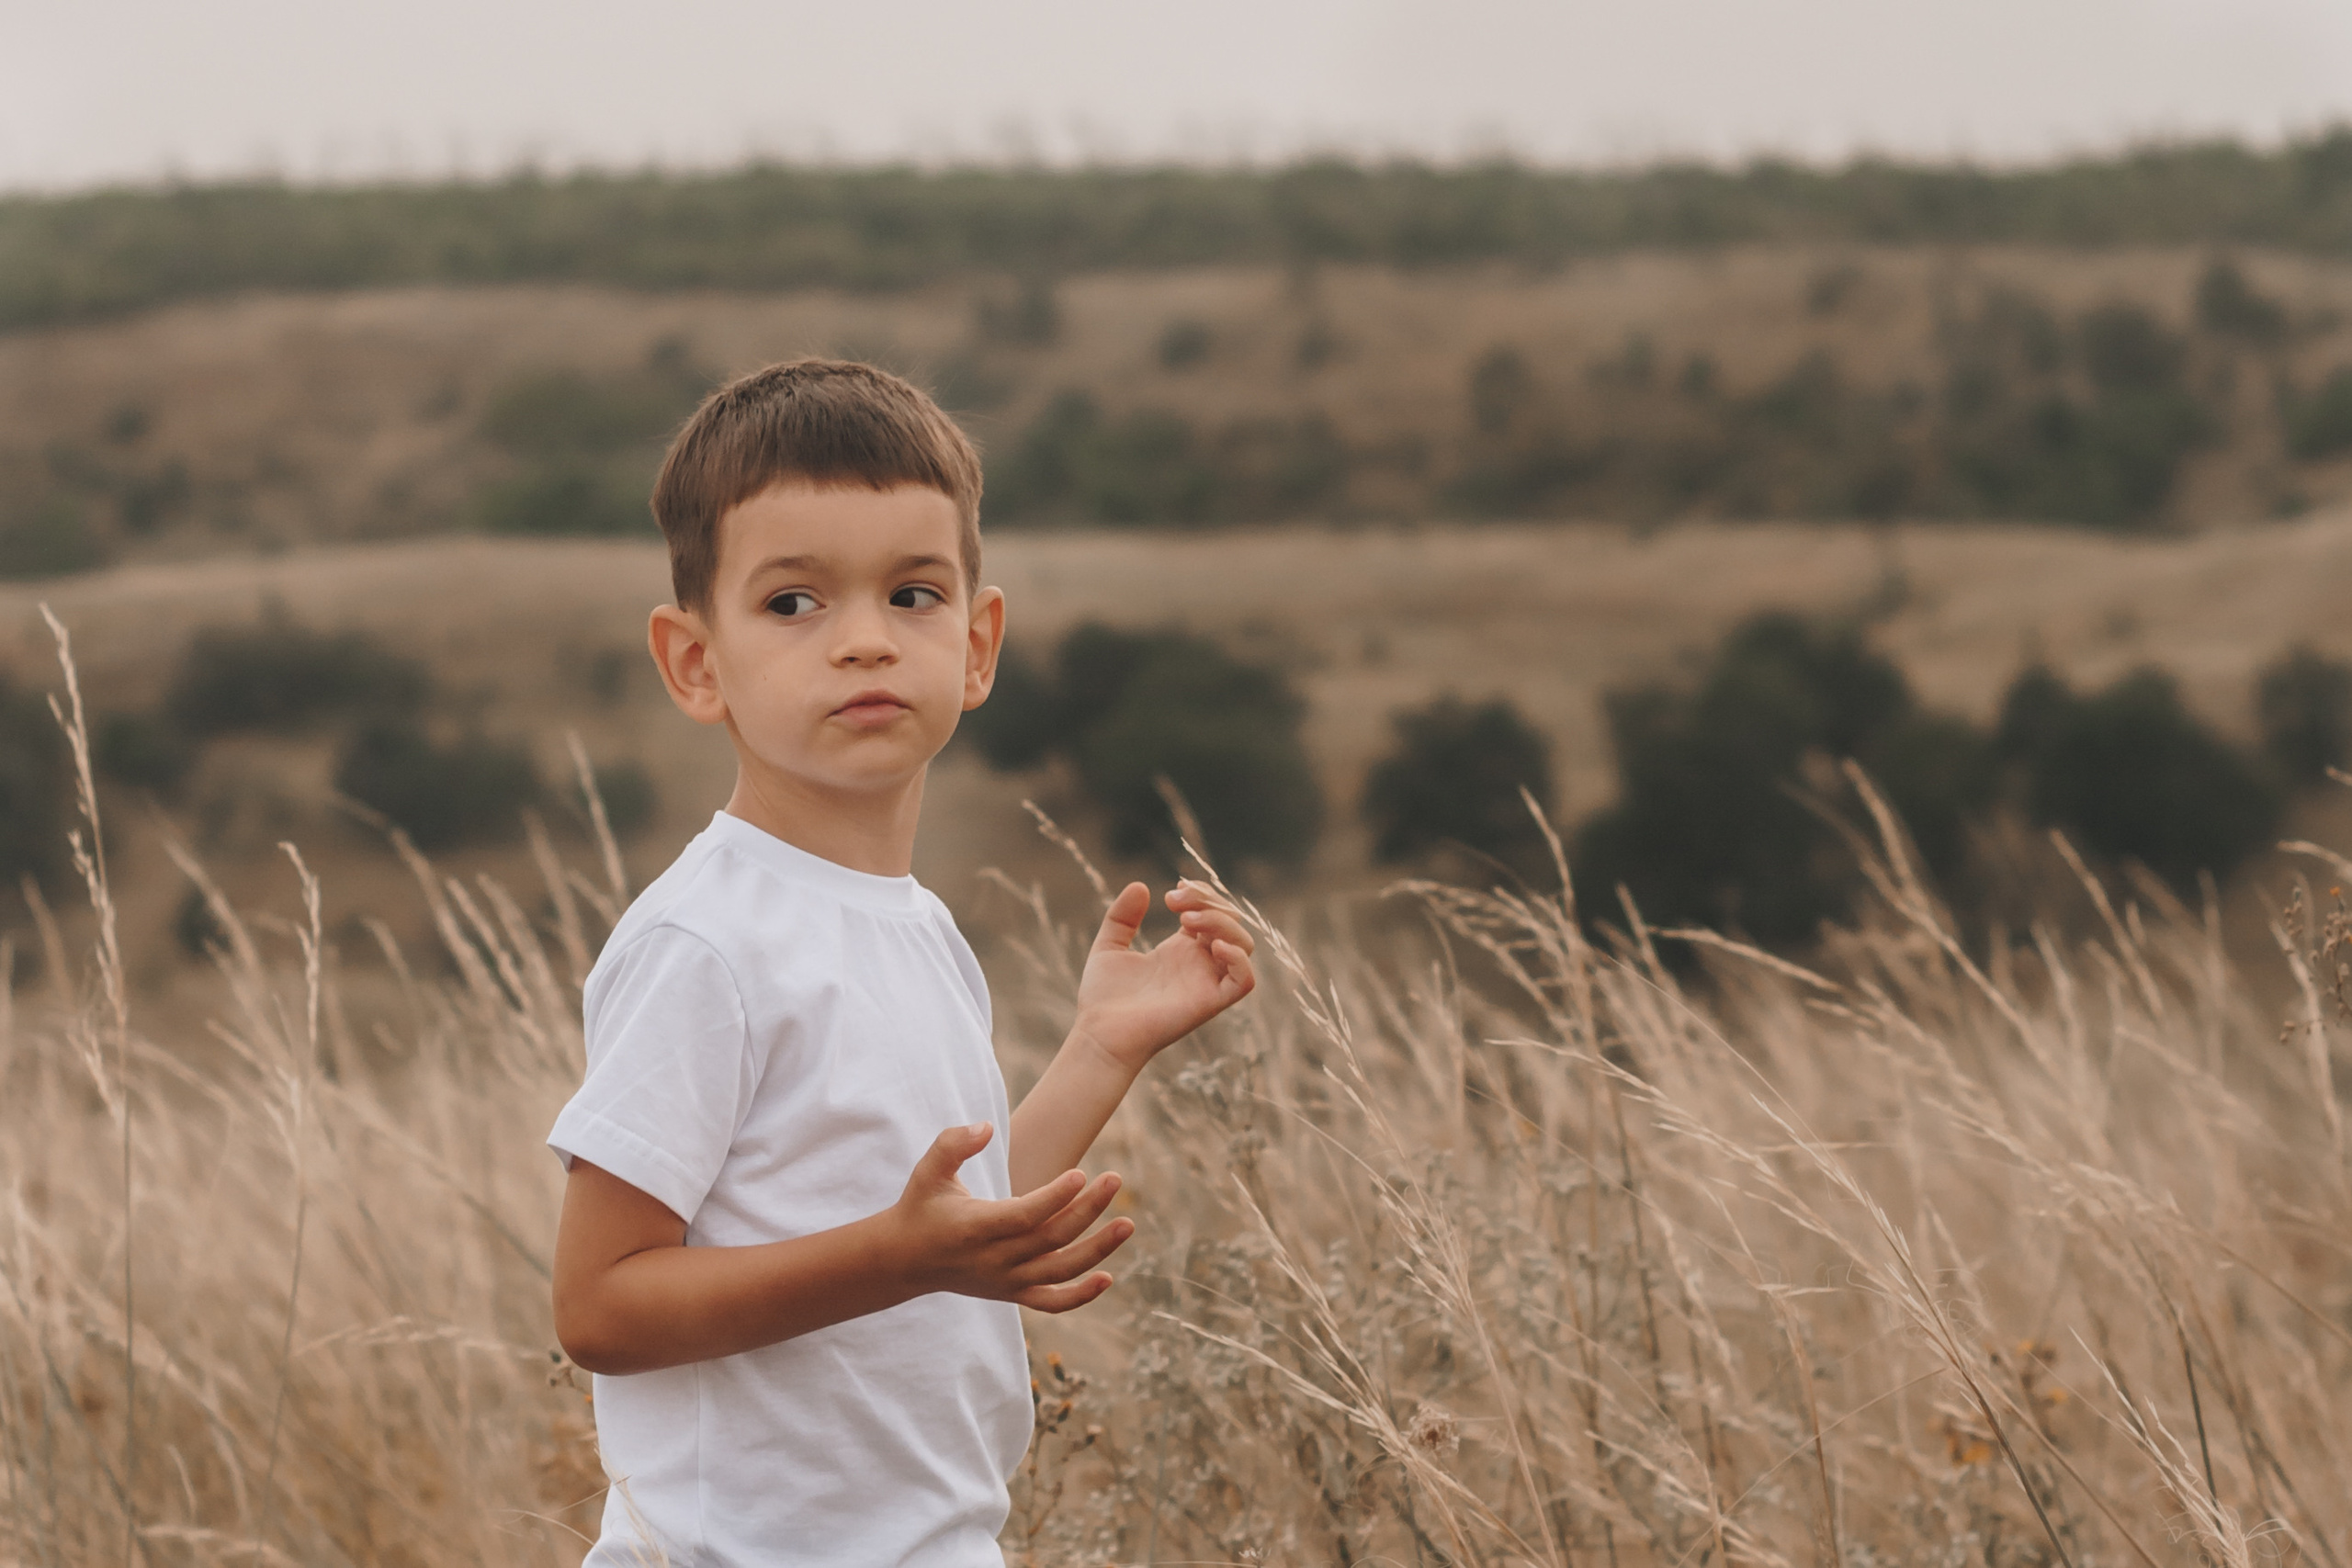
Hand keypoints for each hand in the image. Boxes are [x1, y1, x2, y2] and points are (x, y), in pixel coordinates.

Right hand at [890, 1123, 1132, 1311]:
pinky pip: (1051, 1302)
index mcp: (975, 1228)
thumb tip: (985, 1127)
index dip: (1055, 1197)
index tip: (1082, 1173)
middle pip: (1051, 1238)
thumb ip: (953, 1144)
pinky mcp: (1011, 1294)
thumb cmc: (920, 1207)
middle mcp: (993, 1260)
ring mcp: (1005, 1281)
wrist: (904, 1261)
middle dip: (1087, 1209)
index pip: (1024, 1216)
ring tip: (1127, 1224)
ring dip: (1097, 1250)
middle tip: (1116, 1179)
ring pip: (1059, 1271)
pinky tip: (1108, 1278)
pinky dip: (1079, 1296)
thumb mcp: (928, 1170)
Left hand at [1071, 880, 1257, 1073]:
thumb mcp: (1109, 946)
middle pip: (1230, 923)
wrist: (1099, 1034)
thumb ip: (1122, 916)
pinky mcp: (1209, 1002)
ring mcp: (1205, 982)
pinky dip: (1238, 959)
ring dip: (1223, 923)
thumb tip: (1140, 885)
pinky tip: (1212, 946)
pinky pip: (1244, 981)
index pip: (1210, 913)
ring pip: (1243, 945)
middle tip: (1174, 903)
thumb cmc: (1103, 998)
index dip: (1201, 894)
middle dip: (1209, 902)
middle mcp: (1197, 964)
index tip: (1174, 891)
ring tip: (1187, 921)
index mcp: (1179, 950)